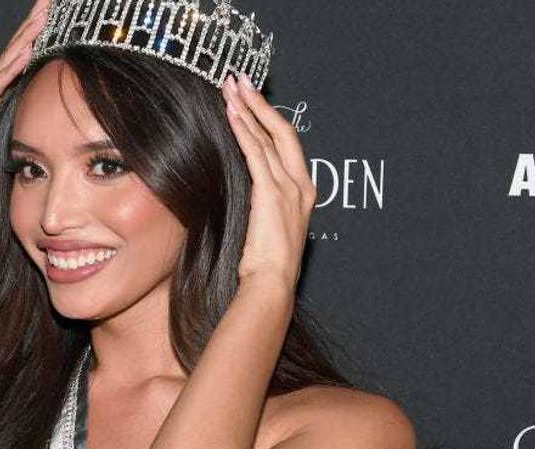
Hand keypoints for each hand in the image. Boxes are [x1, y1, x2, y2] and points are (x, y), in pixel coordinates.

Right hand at [0, 0, 49, 203]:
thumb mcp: (11, 137)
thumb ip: (27, 123)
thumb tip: (55, 124)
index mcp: (3, 94)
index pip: (23, 57)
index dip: (37, 35)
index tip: (54, 14)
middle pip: (16, 49)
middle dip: (33, 23)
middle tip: (49, 0)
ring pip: (9, 60)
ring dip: (26, 37)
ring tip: (42, 16)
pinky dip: (13, 67)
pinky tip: (26, 50)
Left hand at [221, 72, 316, 291]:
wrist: (272, 283)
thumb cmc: (265, 264)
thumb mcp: (266, 225)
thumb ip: (262, 203)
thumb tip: (246, 193)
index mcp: (303, 191)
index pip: (286, 144)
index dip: (267, 119)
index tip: (250, 100)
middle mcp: (301, 184)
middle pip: (282, 131)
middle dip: (259, 102)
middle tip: (239, 80)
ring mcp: (288, 187)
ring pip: (267, 136)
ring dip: (248, 108)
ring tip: (231, 87)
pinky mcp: (271, 193)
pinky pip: (256, 152)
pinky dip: (244, 129)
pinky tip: (232, 113)